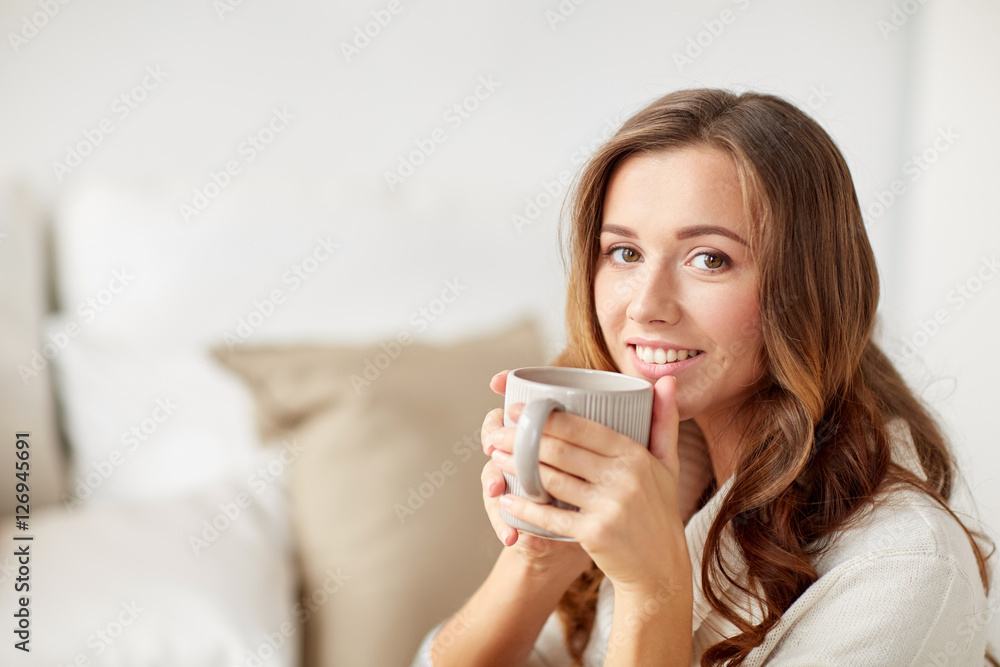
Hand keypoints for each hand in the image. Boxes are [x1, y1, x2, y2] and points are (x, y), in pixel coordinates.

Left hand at [491, 375, 691, 595]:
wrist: (660, 569)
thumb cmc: (659, 511)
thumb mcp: (668, 464)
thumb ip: (664, 420)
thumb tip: (667, 380)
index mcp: (636, 455)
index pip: (582, 427)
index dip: (545, 417)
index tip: (517, 409)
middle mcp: (624, 478)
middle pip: (561, 450)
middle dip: (522, 438)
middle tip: (497, 432)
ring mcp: (609, 507)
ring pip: (552, 479)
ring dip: (518, 467)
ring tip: (497, 457)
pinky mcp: (595, 534)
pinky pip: (552, 517)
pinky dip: (526, 508)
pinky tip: (508, 498)